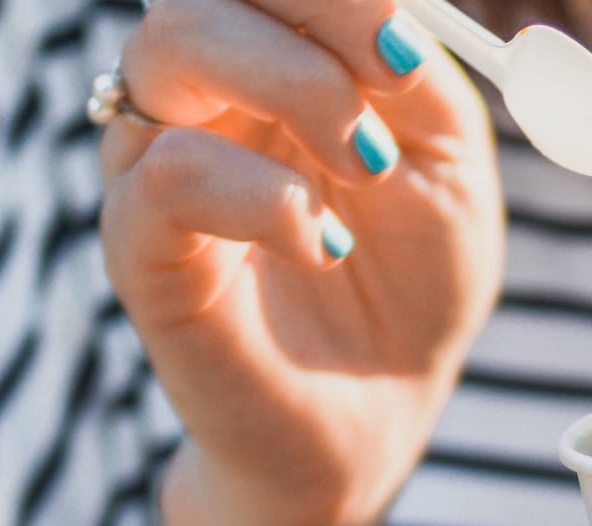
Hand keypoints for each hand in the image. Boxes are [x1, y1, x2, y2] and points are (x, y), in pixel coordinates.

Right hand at [98, 0, 502, 525]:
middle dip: (319, 16)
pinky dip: (263, 198)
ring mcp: (158, 164)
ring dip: (294, 86)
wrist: (376, 418)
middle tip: (392, 95)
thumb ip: (420, 82)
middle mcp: (202, 96)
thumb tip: (391, 17)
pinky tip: (323, 244)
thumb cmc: (410, 288)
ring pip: (169, 48)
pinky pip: (166, 177)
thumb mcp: (449, 171)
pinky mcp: (142, 251)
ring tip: (366, 171)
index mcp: (274, 61)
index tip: (405, 53)